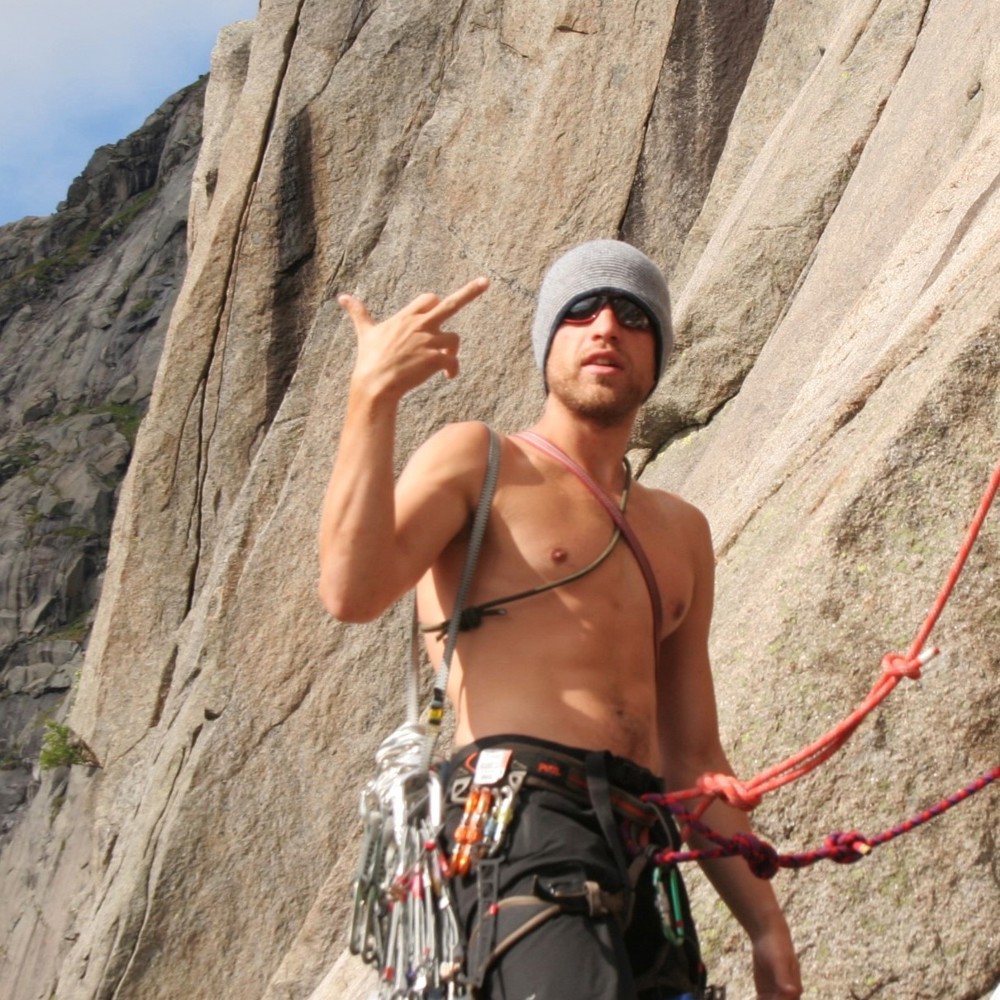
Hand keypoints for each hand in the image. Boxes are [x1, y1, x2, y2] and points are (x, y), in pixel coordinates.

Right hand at [338, 277, 488, 403]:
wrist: (374, 383)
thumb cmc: (369, 358)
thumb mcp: (365, 332)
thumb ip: (358, 313)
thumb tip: (342, 297)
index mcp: (407, 316)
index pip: (429, 299)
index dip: (436, 304)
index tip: (440, 306)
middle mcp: (420, 325)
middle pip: (450, 304)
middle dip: (469, 292)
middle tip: (485, 281)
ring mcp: (428, 342)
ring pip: (454, 339)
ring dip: (452, 351)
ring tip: (445, 364)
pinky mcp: (433, 359)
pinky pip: (453, 361)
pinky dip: (454, 369)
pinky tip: (449, 377)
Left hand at [751, 919, 801, 998]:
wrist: (767, 935)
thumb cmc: (777, 947)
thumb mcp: (779, 961)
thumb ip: (784, 978)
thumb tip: (792, 992)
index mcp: (794, 991)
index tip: (765, 999)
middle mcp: (787, 996)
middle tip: (760, 999)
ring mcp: (776, 995)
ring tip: (757, 998)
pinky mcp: (765, 993)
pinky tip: (755, 999)